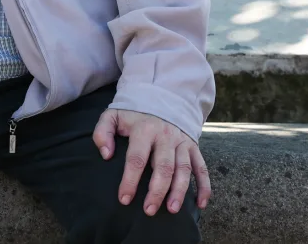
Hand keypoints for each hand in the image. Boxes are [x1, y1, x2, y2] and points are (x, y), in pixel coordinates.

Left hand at [93, 109, 211, 216]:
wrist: (161, 96)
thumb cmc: (133, 113)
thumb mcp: (112, 115)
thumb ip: (102, 132)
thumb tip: (106, 155)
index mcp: (144, 129)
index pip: (137, 158)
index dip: (130, 180)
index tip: (124, 199)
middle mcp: (166, 136)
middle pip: (163, 167)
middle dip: (157, 191)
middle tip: (149, 210)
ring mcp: (182, 142)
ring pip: (184, 170)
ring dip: (180, 191)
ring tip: (173, 210)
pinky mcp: (194, 147)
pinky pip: (202, 168)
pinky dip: (204, 186)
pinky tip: (201, 204)